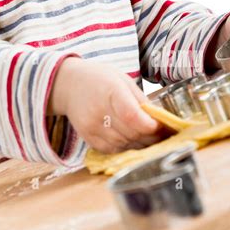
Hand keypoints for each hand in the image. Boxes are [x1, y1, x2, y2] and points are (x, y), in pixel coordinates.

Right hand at [48, 57, 168, 153]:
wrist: (68, 85)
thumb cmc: (98, 78)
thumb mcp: (122, 79)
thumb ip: (140, 99)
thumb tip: (159, 119)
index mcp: (111, 91)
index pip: (132, 116)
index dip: (150, 126)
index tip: (161, 126)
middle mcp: (99, 111)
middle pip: (131, 133)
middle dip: (150, 137)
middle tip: (161, 134)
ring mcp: (92, 127)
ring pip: (125, 145)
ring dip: (139, 144)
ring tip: (147, 136)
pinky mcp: (88, 138)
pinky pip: (113, 150)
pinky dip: (125, 147)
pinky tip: (130, 139)